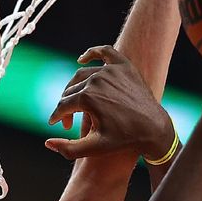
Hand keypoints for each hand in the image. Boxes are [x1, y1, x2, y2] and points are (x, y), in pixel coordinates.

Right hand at [45, 46, 174, 159]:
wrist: (154, 129)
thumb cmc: (124, 140)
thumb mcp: (94, 148)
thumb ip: (68, 148)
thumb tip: (47, 142)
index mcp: (87, 97)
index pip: (63, 105)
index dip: (57, 117)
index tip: (57, 125)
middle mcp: (97, 79)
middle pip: (71, 90)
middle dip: (66, 107)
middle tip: (68, 121)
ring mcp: (111, 70)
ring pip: (83, 75)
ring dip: (75, 87)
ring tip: (74, 101)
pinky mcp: (124, 66)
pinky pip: (105, 52)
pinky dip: (92, 53)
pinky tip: (82, 60)